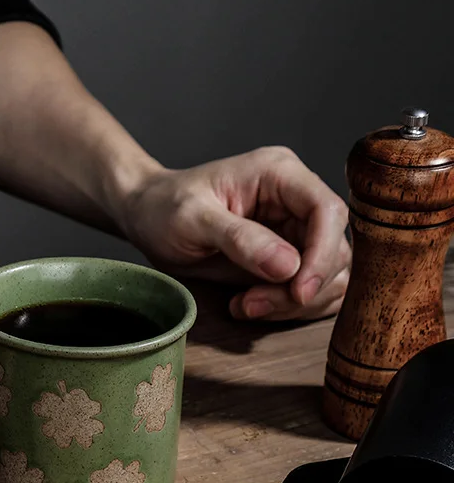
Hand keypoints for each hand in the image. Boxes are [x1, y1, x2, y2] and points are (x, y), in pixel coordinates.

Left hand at [119, 147, 350, 320]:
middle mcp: (295, 200)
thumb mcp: (192, 219)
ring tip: (244, 305)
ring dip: (291, 303)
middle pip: (334, 250)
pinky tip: (248, 305)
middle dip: (298, 288)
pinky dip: (286, 308)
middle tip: (252, 304)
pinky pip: (309, 291)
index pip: (328, 211)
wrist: (148, 217)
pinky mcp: (287, 258)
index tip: (298, 291)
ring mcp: (294, 230)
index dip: (322, 255)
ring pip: (327, 277)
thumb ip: (240, 239)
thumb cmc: (164, 208)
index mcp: (279, 174)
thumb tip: (289, 266)